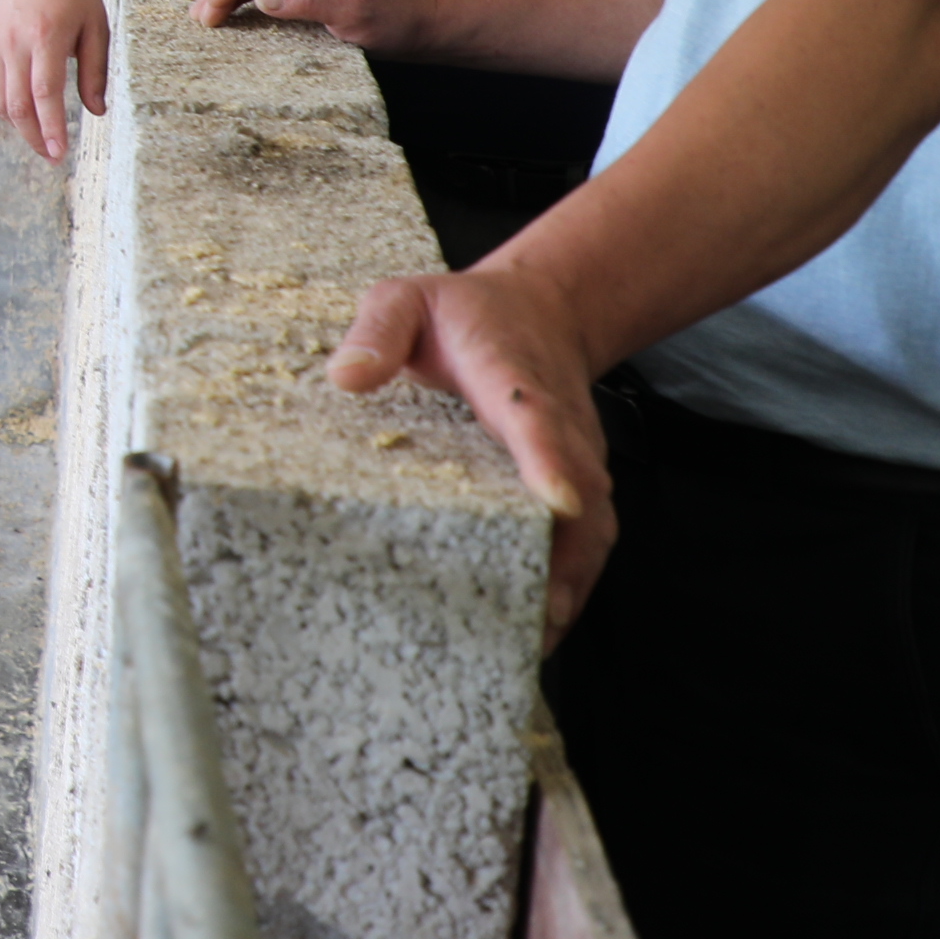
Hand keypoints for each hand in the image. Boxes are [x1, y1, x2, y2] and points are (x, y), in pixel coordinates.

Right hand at [0, 0, 109, 165]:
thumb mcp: (96, 29)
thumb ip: (94, 72)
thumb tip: (96, 112)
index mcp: (46, 34)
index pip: (44, 93)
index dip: (50, 127)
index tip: (58, 153)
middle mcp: (14, 39)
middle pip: (17, 103)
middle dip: (33, 136)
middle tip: (51, 156)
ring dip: (17, 124)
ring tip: (38, 132)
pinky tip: (18, 111)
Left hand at [324, 264, 614, 638]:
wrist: (543, 309)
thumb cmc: (463, 314)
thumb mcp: (408, 297)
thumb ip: (379, 328)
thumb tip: (346, 376)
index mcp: (513, 378)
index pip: (535, 419)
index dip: (549, 461)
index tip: (558, 501)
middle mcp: (560, 424)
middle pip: (580, 492)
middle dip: (566, 553)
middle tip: (536, 614)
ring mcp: (578, 458)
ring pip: (593, 526)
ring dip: (573, 582)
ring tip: (535, 640)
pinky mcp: (580, 483)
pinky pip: (587, 537)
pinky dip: (573, 583)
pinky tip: (540, 629)